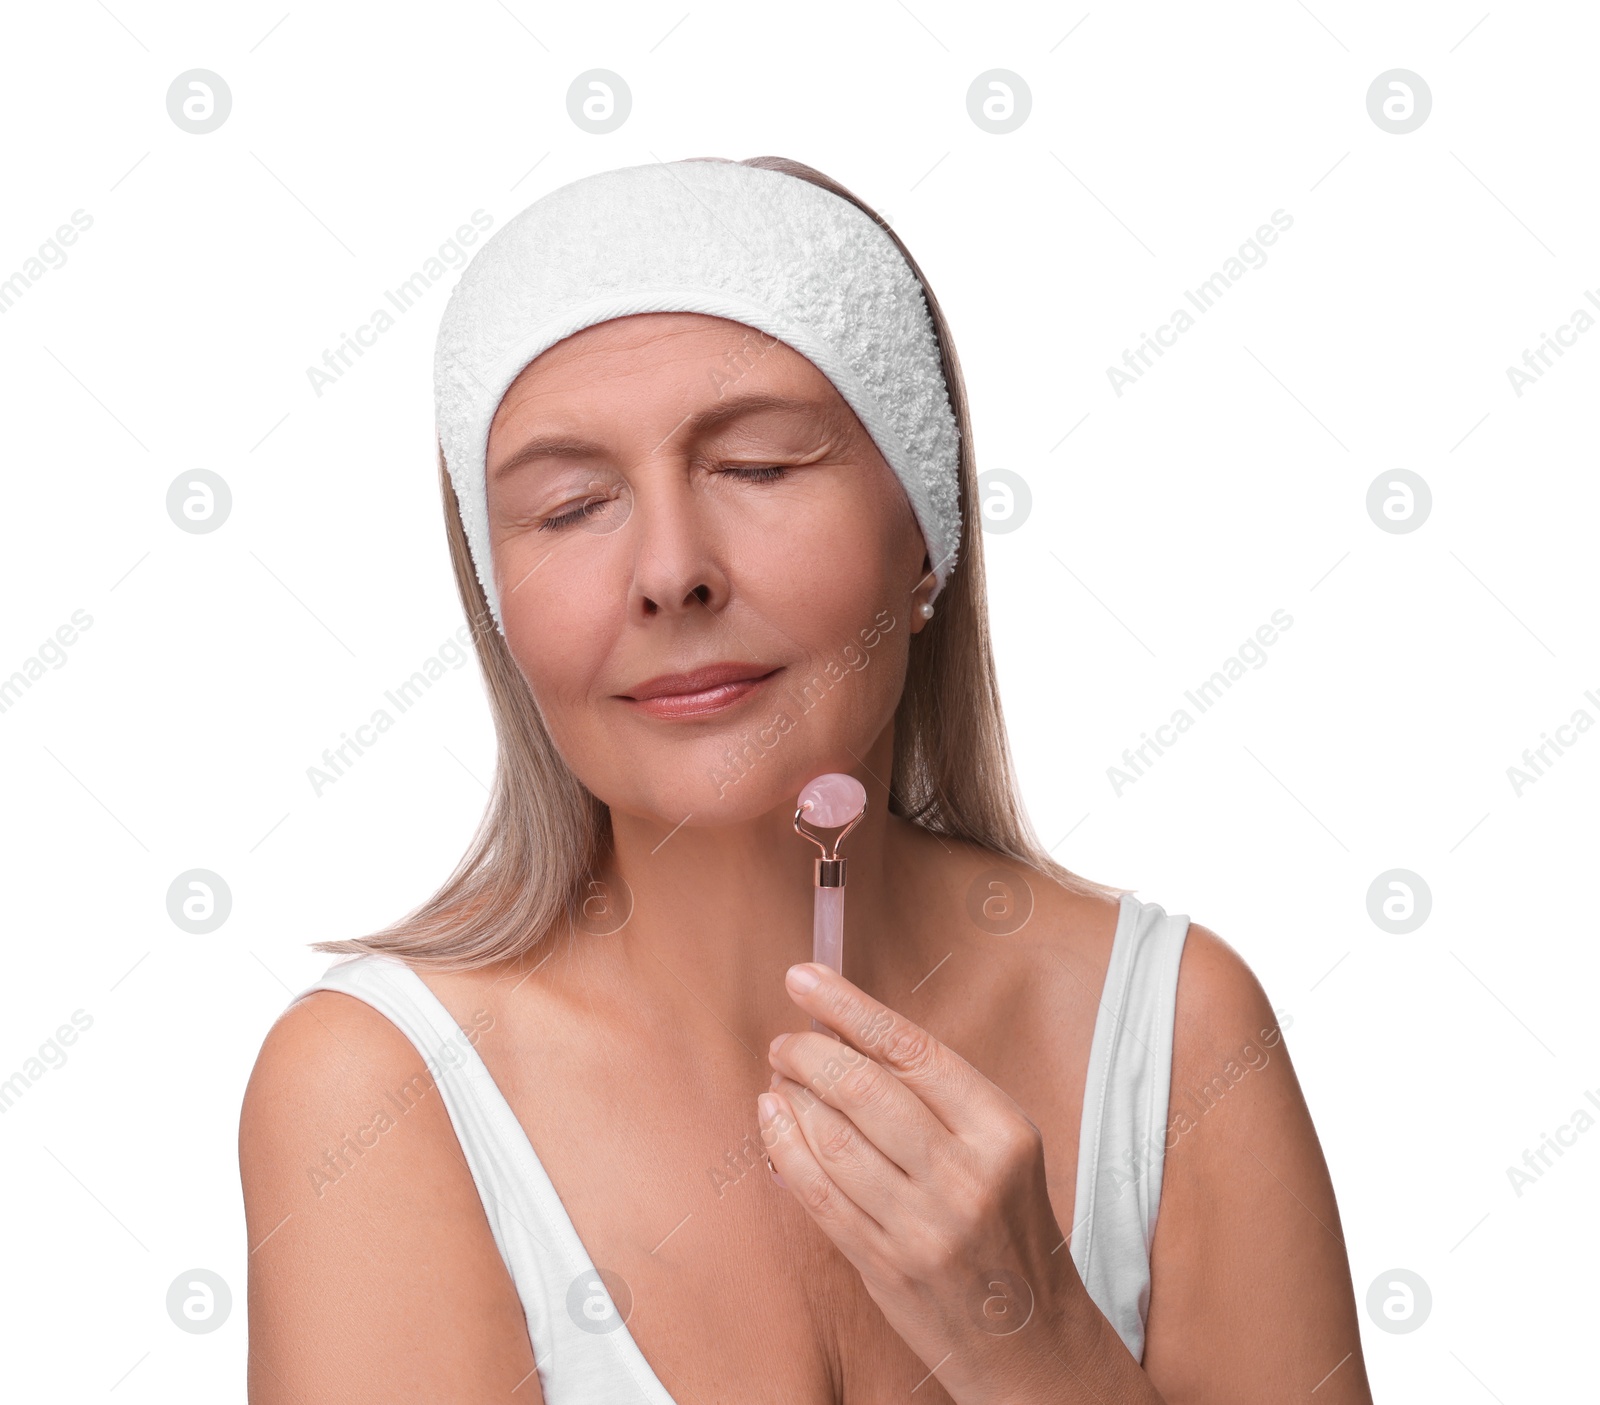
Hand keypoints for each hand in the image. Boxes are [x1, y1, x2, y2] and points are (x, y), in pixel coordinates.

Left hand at [758, 961, 1093, 1403]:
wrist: (1030, 1338)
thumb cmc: (1008, 1223)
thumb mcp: (1000, 1146)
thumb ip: (935, 1094)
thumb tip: (849, 1029)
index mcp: (1001, 1129)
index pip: (910, 1048)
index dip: (847, 1006)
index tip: (803, 978)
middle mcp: (965, 1174)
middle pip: (862, 1087)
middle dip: (808, 1052)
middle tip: (786, 1041)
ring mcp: (922, 1225)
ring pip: (830, 1136)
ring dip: (791, 1095)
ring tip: (780, 1077)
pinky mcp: (884, 1264)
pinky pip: (816, 1191)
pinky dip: (783, 1145)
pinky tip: (772, 1118)